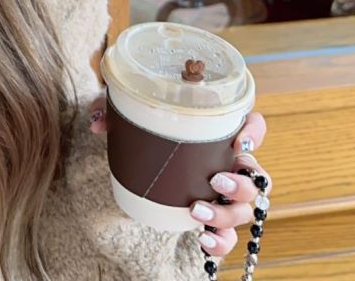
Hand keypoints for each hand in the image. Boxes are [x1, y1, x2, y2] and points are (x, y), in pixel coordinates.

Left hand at [87, 94, 272, 260]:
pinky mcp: (212, 219)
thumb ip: (111, 112)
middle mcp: (228, 164)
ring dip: (227, 213)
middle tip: (217, 180)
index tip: (239, 140)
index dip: (254, 132)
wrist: (139, 163)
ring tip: (197, 210)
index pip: (252, 126)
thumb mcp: (126, 116)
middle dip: (243, 182)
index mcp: (217, 133)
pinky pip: (228, 237)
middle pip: (256, 176)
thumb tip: (98, 125)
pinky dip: (220, 242)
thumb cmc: (142, 131)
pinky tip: (203, 240)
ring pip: (245, 210)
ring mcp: (223, 195)